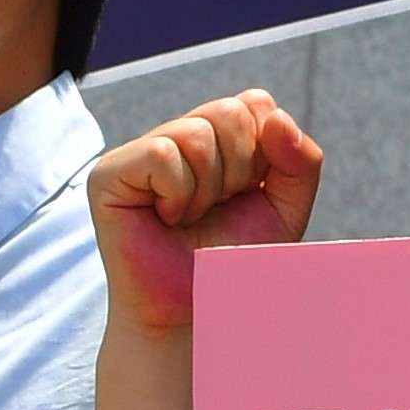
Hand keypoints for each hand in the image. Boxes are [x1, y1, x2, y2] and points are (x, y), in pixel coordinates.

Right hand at [86, 89, 323, 336]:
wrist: (198, 307)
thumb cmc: (236, 258)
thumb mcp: (287, 206)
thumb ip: (300, 160)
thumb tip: (276, 119)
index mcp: (217, 136)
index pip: (255, 102)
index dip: (265, 151)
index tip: (248, 192)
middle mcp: (177, 135)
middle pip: (229, 112)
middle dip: (239, 170)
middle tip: (216, 209)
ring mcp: (139, 152)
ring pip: (196, 134)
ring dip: (208, 190)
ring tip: (189, 218)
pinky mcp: (109, 174)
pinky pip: (160, 154)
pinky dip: (177, 194)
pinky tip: (166, 218)